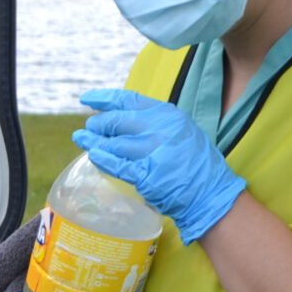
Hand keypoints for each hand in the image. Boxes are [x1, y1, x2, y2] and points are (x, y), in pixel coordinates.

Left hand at [74, 88, 247, 243]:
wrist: (210, 193)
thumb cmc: (194, 164)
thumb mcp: (180, 131)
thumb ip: (154, 123)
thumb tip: (120, 119)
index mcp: (168, 115)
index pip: (129, 100)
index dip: (104, 99)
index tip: (86, 100)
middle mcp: (161, 129)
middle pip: (118, 121)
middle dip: (98, 124)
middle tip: (87, 128)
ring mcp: (154, 152)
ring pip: (114, 143)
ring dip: (94, 142)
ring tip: (81, 139)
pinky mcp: (148, 175)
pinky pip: (118, 165)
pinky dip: (103, 160)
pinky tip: (93, 155)